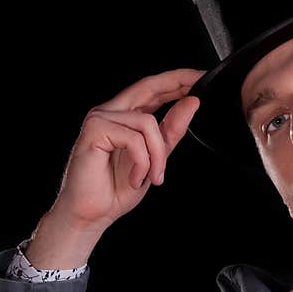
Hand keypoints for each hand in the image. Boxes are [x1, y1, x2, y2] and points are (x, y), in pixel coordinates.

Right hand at [48, 68, 205, 233]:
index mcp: (124, 116)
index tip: (201, 77)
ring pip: (147, 122)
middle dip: (177, 86)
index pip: (153, 88)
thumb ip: (171, 131)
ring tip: (153, 176)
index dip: (177, 79)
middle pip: (148, 87)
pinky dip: (142, 162)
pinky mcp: (95, 131)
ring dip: (158, 155)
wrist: (91, 214)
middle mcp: (111, 112)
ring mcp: (100, 119)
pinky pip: (134, 139)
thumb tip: (191, 102)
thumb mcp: (155, 158)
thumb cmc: (115, 189)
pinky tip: (135, 178)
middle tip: (199, 95)